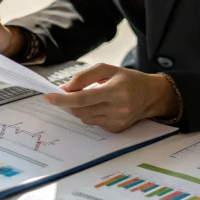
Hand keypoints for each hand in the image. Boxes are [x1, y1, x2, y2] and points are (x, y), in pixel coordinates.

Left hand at [42, 64, 177, 132]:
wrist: (151, 96)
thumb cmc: (128, 80)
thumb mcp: (108, 70)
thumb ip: (84, 77)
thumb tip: (64, 88)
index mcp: (116, 91)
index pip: (83, 98)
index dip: (63, 99)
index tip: (48, 97)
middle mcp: (118, 108)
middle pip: (81, 110)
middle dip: (66, 103)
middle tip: (58, 96)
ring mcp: (117, 121)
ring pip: (84, 118)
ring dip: (77, 109)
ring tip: (82, 98)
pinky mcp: (116, 129)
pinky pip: (93, 123)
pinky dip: (88, 114)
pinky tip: (96, 106)